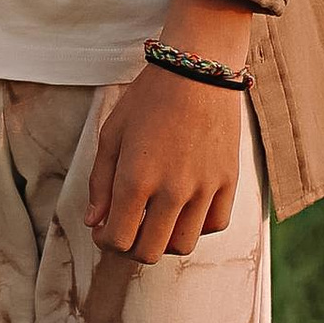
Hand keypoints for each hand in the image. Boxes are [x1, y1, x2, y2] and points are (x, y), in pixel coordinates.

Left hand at [85, 66, 243, 261]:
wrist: (197, 70)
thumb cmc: (148, 99)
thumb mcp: (112, 134)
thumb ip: (100, 182)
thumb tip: (94, 222)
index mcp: (136, 179)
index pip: (118, 239)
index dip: (105, 241)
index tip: (103, 230)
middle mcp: (172, 191)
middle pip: (149, 251)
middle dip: (130, 247)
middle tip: (126, 228)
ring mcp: (204, 189)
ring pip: (183, 245)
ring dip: (164, 241)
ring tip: (155, 219)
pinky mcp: (228, 182)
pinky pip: (214, 225)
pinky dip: (197, 227)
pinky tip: (184, 209)